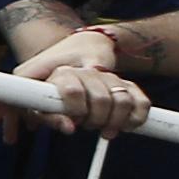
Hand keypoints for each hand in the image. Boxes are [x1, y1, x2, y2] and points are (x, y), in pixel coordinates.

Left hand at [19, 26, 150, 135]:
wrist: (76, 50)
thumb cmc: (50, 82)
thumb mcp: (36, 97)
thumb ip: (47, 115)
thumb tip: (69, 129)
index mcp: (64, 72)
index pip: (73, 91)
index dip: (75, 110)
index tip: (74, 119)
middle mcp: (90, 72)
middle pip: (101, 100)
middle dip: (95, 120)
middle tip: (87, 125)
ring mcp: (111, 76)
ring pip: (122, 101)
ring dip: (115, 121)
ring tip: (103, 128)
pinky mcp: (128, 83)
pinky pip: (141, 102)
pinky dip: (137, 117)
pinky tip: (125, 126)